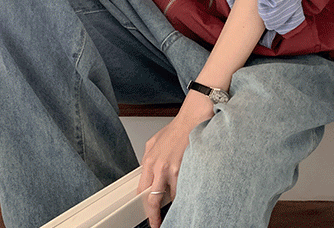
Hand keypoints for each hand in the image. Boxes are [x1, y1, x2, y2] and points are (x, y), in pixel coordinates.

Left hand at [138, 91, 213, 227]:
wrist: (192, 117)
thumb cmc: (177, 128)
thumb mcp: (155, 142)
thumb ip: (150, 159)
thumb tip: (148, 175)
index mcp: (148, 160)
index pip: (141, 190)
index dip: (144, 205)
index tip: (147, 215)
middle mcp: (157, 165)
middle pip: (152, 199)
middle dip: (154, 215)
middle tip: (157, 223)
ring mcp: (171, 168)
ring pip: (170, 196)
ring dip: (174, 201)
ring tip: (178, 203)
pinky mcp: (184, 167)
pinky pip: (183, 187)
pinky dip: (185, 191)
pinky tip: (189, 190)